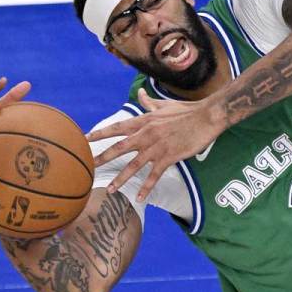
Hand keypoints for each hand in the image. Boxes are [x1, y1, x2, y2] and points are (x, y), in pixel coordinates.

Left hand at [84, 88, 222, 201]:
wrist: (206, 117)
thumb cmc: (187, 110)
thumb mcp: (165, 104)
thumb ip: (149, 103)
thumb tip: (140, 93)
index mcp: (144, 121)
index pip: (117, 128)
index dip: (100, 134)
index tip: (85, 139)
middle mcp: (146, 134)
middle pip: (119, 148)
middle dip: (102, 158)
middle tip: (87, 167)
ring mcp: (157, 147)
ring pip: (134, 165)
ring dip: (120, 178)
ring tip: (110, 190)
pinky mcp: (169, 157)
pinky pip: (154, 176)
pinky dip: (146, 188)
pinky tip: (139, 198)